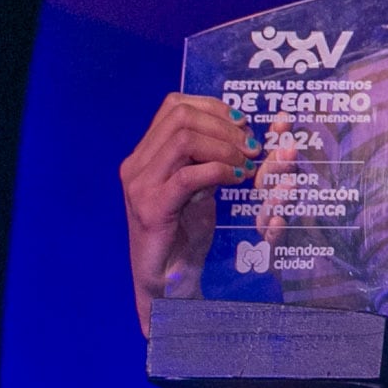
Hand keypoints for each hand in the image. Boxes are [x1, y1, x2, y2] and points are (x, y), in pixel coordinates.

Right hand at [120, 92, 252, 332]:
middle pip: (181, 116)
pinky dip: (219, 171)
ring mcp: (140, 185)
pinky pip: (188, 175)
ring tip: (247, 164)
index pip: (175, 106)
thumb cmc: (184, 234)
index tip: (244, 124)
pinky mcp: (151, 208)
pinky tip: (237, 180)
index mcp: (145, 154)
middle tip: (252, 147)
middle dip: (224, 126)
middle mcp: (136, 164)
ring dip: (225, 147)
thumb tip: (249, 131)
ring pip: (184, 140)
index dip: (214, 108)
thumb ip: (213, 158)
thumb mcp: (199, 187)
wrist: (164, 281)